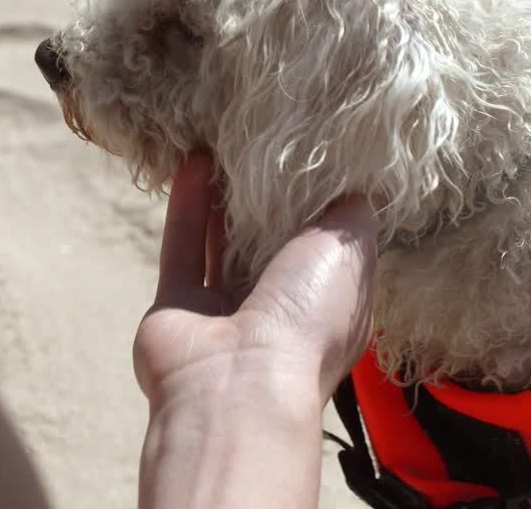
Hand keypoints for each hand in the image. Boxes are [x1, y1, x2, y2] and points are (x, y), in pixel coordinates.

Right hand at [133, 152, 377, 414]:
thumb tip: (351, 185)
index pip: (328, 252)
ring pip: (223, 242)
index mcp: (328, 306)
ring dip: (221, 196)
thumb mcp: (349, 253)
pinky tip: (193, 161)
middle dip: (267, 200)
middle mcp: (278, 310)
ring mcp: (224, 311)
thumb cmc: (306, 322)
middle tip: (264, 145)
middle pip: (271, 245)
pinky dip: (187, 205)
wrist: (237, 385)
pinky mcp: (178, 305)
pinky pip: (183, 246)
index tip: (317, 159)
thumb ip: (351, 216)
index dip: (322, 207)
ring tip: (223, 144)